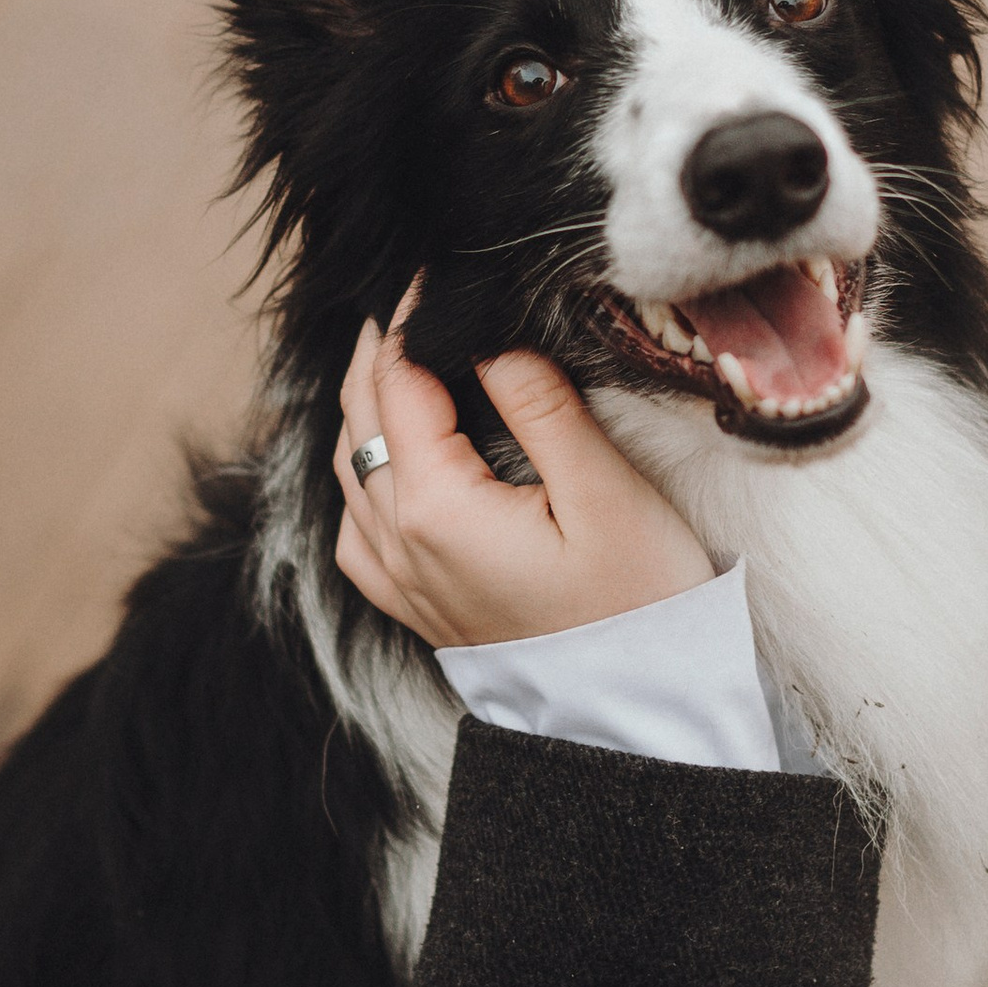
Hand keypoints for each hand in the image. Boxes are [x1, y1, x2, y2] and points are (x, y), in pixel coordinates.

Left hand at [333, 301, 713, 646]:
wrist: (634, 716)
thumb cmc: (638, 605)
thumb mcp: (604, 494)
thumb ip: (540, 406)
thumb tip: (489, 339)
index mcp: (436, 506)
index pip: (399, 380)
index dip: (411, 316)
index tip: (432, 270)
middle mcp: (396, 541)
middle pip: (361, 416)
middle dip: (379, 349)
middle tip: (410, 296)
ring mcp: (396, 578)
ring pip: (349, 466)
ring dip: (364, 404)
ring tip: (395, 355)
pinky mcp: (411, 603)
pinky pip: (356, 524)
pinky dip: (361, 471)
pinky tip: (386, 455)